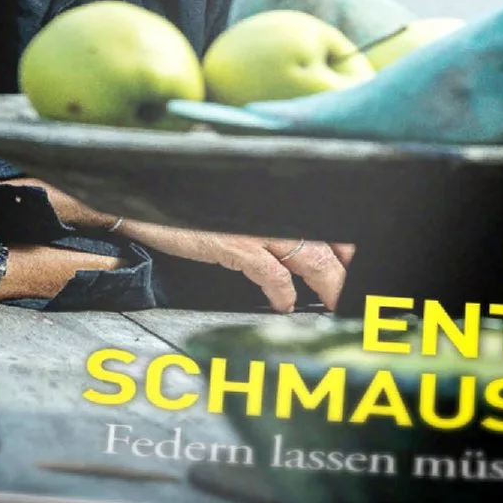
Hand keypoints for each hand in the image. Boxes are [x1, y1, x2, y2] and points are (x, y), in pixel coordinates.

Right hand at [114, 222, 355, 312]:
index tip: (359, 267)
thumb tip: (292, 243)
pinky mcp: (234, 243)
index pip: (330, 218)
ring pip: (314, 259)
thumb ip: (265, 217)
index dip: (351, 247)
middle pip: (332, 241)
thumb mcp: (234, 204)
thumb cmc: (188, 204)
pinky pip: (272, 275)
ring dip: (330, 287)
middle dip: (350, 272)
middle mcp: (274, 207)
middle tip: (356, 296)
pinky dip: (283, 294)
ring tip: (334, 305)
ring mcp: (256, 225)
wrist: (142, 198)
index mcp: (277, 196)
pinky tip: (283, 305)